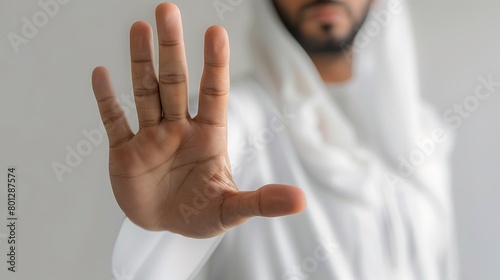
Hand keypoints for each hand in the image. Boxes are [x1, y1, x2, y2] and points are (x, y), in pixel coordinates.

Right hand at [91, 3, 305, 237]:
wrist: (166, 227)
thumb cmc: (201, 213)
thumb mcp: (232, 210)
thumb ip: (262, 202)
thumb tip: (301, 201)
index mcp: (208, 136)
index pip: (213, 93)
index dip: (215, 64)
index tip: (216, 32)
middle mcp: (178, 129)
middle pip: (174, 82)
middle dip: (172, 48)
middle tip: (167, 9)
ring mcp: (150, 138)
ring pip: (145, 92)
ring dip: (140, 62)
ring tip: (139, 28)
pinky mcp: (125, 153)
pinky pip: (114, 122)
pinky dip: (106, 100)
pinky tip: (100, 74)